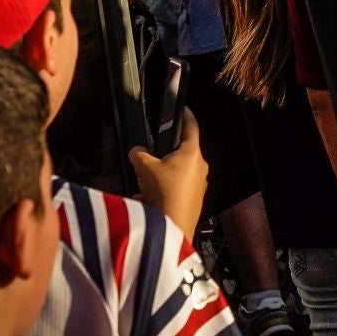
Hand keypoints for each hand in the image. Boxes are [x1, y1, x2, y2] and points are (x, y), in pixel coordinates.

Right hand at [128, 108, 206, 240]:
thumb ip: (139, 154)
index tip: (183, 109)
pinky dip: (162, 191)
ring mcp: (199, 184)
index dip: (186, 116)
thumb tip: (137, 151)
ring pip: (176, 172)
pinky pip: (176, 188)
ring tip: (145, 185)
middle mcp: (200, 167)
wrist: (173, 226)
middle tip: (147, 160)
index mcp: (192, 153)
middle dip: (162, 156)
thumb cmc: (163, 193)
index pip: (191, 127)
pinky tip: (148, 199)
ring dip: (160, 176)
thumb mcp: (144, 168)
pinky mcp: (194, 199)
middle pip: (180, 153)